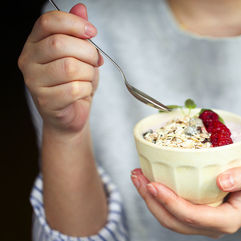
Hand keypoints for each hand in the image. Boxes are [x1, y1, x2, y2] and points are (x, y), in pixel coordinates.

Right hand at [18, 3, 102, 134]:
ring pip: (69, 67)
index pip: (49, 22)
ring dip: (88, 72)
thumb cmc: (75, 81)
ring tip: (87, 77)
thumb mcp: (80, 53)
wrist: (72, 112)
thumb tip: (81, 8)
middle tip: (94, 61)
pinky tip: (83, 91)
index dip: (74, 23)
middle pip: (60, 44)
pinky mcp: (45, 101)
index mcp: (35, 42)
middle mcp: (29, 59)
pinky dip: (87, 89)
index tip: (92, 31)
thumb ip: (78, 32)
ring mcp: (34, 81)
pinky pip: (74, 89)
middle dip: (87, 52)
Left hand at [130, 159, 240, 237]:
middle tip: (137, 176)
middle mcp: (213, 227)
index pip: (192, 216)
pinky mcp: (200, 215)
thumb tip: (221, 181)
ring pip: (171, 219)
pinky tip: (151, 181)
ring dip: (151, 200)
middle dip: (152, 201)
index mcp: (227, 220)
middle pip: (175, 221)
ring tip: (138, 177)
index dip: (170, 202)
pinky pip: (174, 212)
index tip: (152, 184)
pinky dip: (160, 199)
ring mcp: (205, 223)